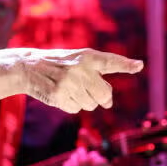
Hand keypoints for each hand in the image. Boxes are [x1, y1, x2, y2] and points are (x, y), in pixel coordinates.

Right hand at [20, 48, 143, 113]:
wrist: (27, 66)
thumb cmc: (57, 64)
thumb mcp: (76, 60)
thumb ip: (96, 74)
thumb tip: (109, 103)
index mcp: (87, 56)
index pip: (110, 61)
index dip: (125, 64)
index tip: (138, 65)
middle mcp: (80, 68)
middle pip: (104, 95)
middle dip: (99, 98)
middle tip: (85, 90)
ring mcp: (69, 82)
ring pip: (89, 105)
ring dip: (81, 101)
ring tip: (67, 88)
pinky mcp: (58, 95)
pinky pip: (74, 109)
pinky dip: (68, 104)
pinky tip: (59, 94)